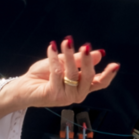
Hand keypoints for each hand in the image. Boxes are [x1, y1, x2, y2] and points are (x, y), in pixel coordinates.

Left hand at [0, 37, 119, 119]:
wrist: (24, 86)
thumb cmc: (44, 75)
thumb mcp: (63, 63)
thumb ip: (79, 60)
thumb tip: (98, 53)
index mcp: (81, 86)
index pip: (99, 83)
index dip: (108, 75)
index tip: (115, 64)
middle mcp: (77, 94)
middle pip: (89, 77)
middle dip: (87, 61)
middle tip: (85, 46)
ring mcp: (66, 97)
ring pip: (72, 74)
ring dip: (69, 56)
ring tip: (66, 42)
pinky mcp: (54, 96)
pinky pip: (57, 73)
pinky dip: (54, 58)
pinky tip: (52, 47)